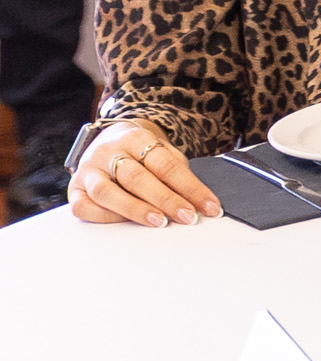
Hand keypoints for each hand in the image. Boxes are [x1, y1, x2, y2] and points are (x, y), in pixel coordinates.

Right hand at [67, 122, 221, 227]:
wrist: (110, 139)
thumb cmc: (141, 152)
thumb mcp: (164, 152)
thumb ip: (178, 174)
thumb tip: (201, 203)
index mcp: (135, 138)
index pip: (165, 164)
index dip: (189, 187)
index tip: (207, 206)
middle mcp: (107, 152)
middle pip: (136, 178)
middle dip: (165, 200)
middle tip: (187, 216)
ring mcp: (88, 170)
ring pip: (106, 192)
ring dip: (135, 210)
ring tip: (159, 221)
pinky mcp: (75, 188)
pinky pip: (83, 207)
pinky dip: (104, 217)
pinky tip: (125, 222)